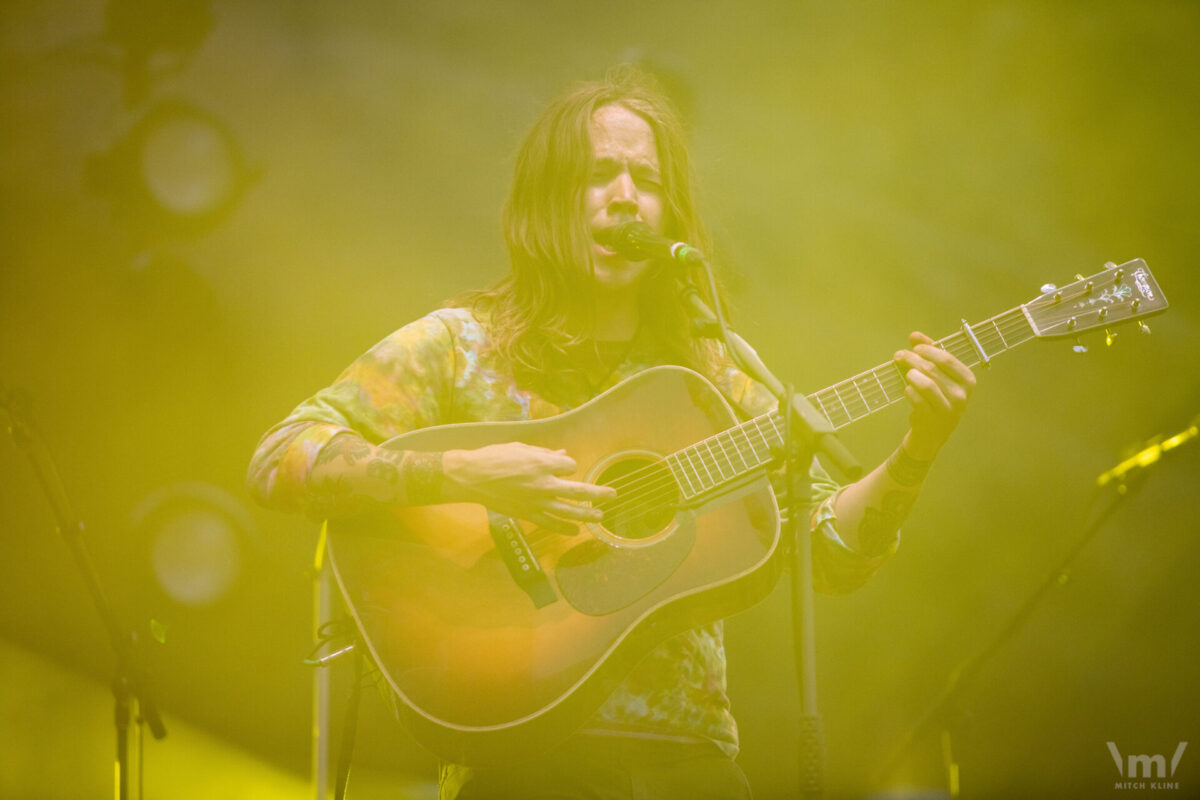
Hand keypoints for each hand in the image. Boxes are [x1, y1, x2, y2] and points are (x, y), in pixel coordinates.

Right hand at [441, 442, 615, 534]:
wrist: (471, 476)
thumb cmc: (495, 457)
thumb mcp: (522, 448)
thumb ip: (545, 453)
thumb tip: (562, 454)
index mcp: (542, 462)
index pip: (570, 465)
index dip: (568, 466)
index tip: (563, 466)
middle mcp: (543, 482)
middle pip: (578, 490)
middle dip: (598, 493)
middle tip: (612, 495)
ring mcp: (536, 501)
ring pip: (568, 510)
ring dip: (587, 514)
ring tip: (601, 517)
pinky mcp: (527, 513)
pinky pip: (550, 523)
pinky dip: (564, 528)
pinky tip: (576, 531)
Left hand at [894, 331, 975, 458]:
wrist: (932, 434)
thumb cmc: (936, 398)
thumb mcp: (938, 375)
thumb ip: (929, 353)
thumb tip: (914, 335)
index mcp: (967, 380)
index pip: (947, 358)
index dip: (927, 350)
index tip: (914, 348)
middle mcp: (961, 395)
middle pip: (932, 369)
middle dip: (912, 359)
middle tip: (899, 356)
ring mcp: (948, 409)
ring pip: (926, 384)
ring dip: (910, 375)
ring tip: (906, 373)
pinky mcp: (932, 420)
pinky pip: (916, 399)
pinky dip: (909, 391)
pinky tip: (907, 390)